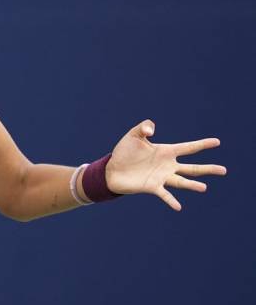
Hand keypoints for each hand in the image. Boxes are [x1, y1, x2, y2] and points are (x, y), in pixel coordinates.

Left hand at [106, 120, 225, 210]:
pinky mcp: (152, 187)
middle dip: (208, 169)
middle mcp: (167, 165)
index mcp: (166, 151)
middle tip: (224, 170)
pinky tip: (178, 207)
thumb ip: (143, 127)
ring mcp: (161, 177)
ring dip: (192, 185)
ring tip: (204, 187)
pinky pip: (165, 195)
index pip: (188, 148)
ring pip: (182, 182)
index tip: (217, 142)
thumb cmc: (124, 152)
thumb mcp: (133, 135)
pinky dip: (171, 201)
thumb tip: (152, 130)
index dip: (202, 144)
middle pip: (192, 167)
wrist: (111, 169)